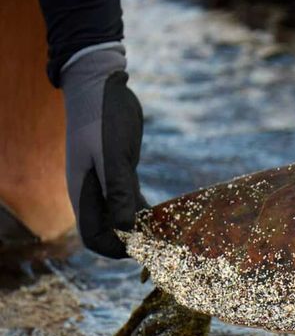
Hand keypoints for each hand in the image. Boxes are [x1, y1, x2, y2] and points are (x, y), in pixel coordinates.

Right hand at [61, 46, 147, 257]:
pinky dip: (146, 210)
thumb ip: (117, 192)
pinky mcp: (120, 172)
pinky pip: (131, 200)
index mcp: (83, 193)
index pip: (93, 237)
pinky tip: (166, 214)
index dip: (115, 249)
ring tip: (169, 232)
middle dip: (132, 241)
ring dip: (142, 226)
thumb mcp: (113, 156)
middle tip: (163, 242)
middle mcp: (92, 193)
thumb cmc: (103, 118)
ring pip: (122, 218)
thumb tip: (124, 229)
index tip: (143, 247)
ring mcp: (105, 184)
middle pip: (109, 233)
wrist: (101, 86)